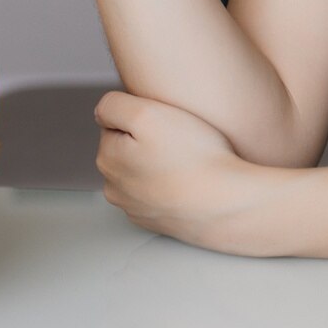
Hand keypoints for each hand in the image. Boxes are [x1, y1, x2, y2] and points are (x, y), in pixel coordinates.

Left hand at [94, 90, 266, 252]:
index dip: (143, 115)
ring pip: (143, 173)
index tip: (165, 121)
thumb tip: (102, 113)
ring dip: (160, 164)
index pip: (115, 123)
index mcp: (108, 158)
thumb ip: (113, 106)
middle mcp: (116, 187)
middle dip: (148, 141)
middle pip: (127, 149)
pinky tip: (191, 180)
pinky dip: (172, 185)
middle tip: (179, 139)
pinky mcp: (159, 221)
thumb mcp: (147, 113)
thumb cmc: (193, 159)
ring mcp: (137, 208)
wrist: (226, 204)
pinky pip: (160, 193)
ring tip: (188, 160)